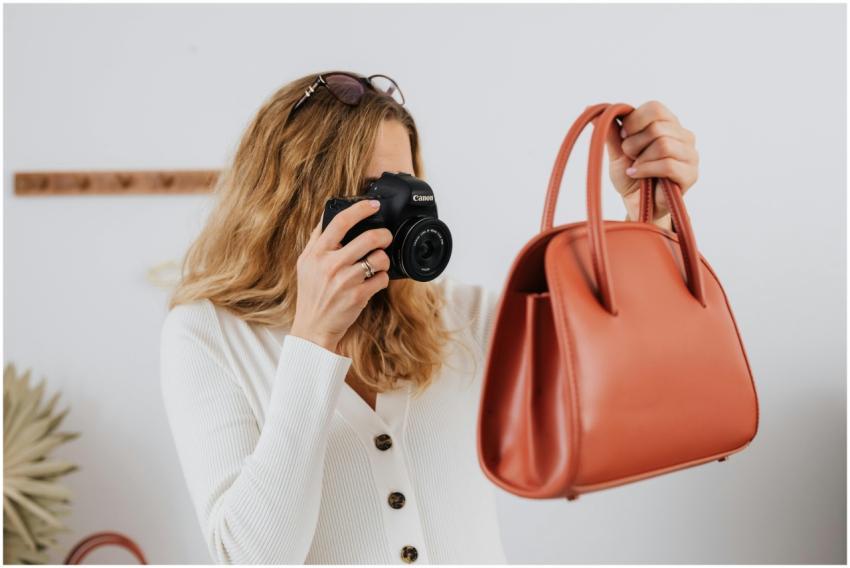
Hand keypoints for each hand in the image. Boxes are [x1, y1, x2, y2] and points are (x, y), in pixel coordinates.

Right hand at [290, 199, 391, 352]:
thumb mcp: (305, 264)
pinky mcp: (358, 296)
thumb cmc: (311, 294)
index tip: (373, 204)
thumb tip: (327, 216)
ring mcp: (345, 280)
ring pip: (379, 258)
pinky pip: (383, 278)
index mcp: (317, 253)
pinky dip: (383, 278)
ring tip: (378, 263)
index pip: (340, 222)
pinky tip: (375, 281)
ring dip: (384, 259)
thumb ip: (316, 241)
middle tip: (385, 237)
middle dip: (383, 235)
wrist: (313, 327)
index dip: (360, 209)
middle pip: (369, 238)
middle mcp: (330, 265)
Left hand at [605, 100, 698, 228]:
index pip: (655, 108)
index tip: (623, 137)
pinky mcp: (690, 174)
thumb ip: (609, 130)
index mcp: (668, 123)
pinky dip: (646, 169)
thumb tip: (590, 107)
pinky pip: (667, 164)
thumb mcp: (616, 150)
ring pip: (663, 145)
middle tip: (630, 156)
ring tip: (635, 168)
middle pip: (658, 127)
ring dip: (641, 158)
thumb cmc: (630, 176)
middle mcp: (683, 135)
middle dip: (634, 144)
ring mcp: (690, 155)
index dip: (633, 121)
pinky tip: (637, 174)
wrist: (636, 204)